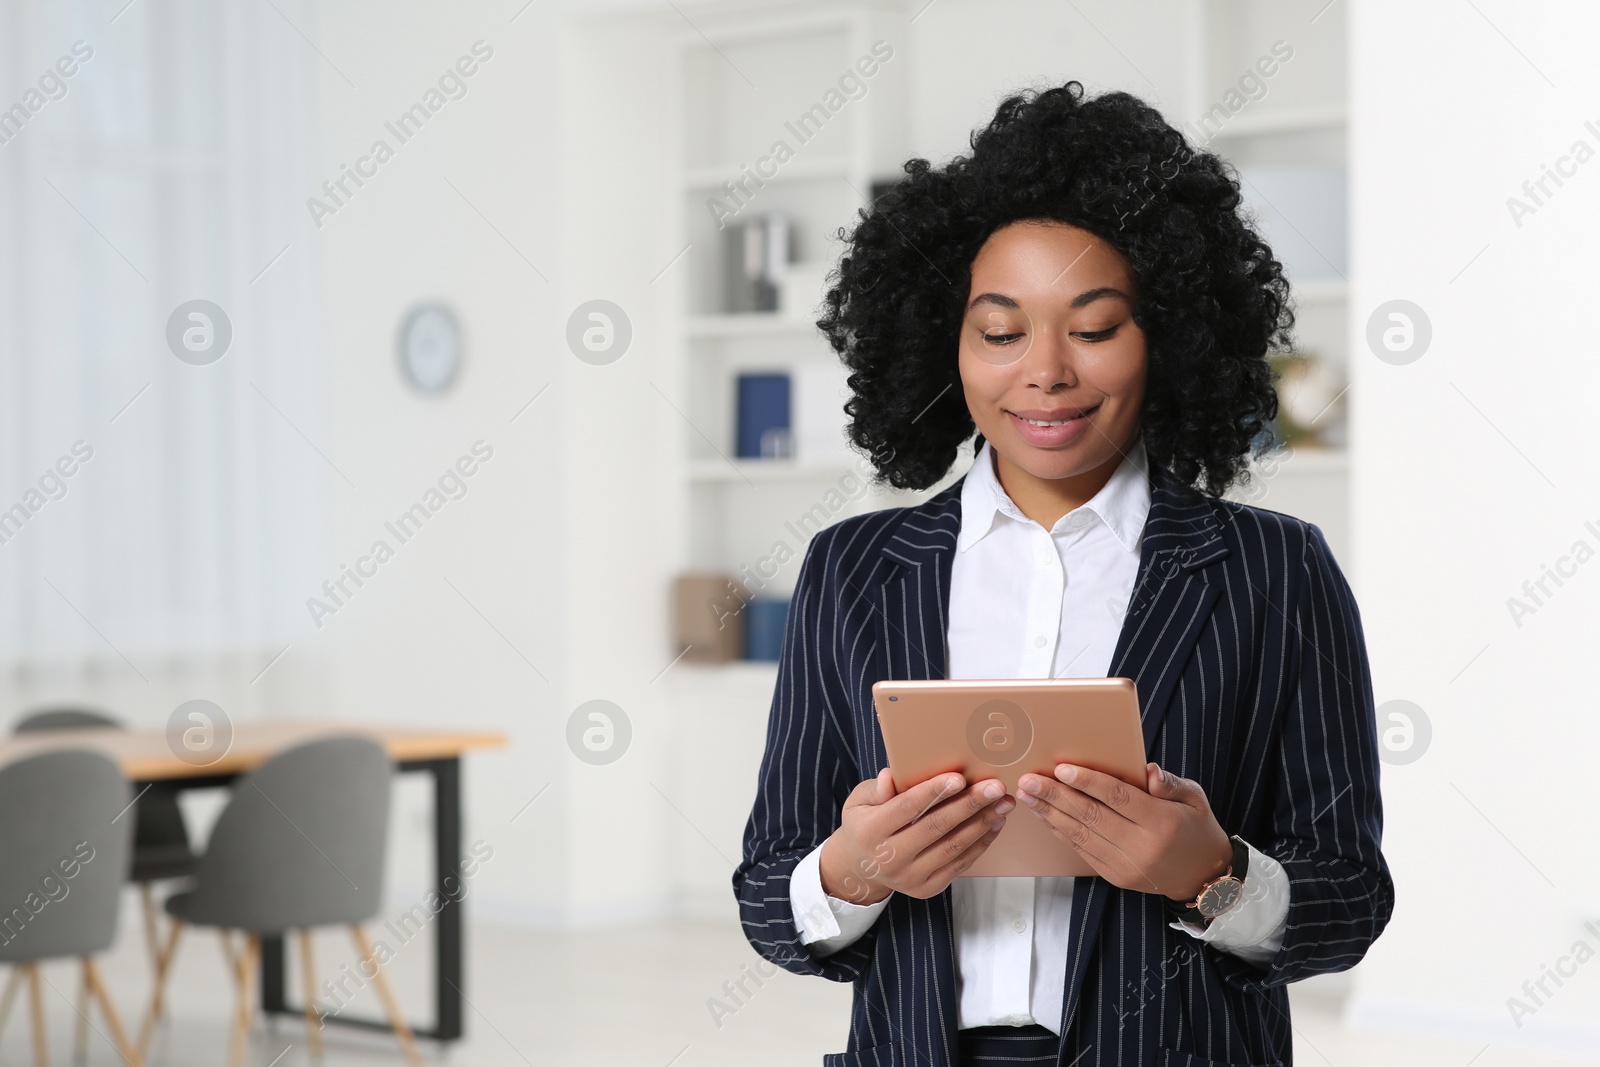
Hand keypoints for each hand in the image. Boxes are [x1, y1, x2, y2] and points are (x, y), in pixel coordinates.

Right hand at [819, 768, 1012, 904]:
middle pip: (936, 828)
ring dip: (982, 824)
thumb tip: (890, 776)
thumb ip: (876, 790)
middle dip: (969, 805)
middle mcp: (889, 859)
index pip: (906, 808)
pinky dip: (981, 843)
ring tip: (1003, 803)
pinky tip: (994, 824)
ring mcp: (910, 878)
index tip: (959, 777)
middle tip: (995, 787)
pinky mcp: (927, 889)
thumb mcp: (859, 802)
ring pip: (953, 847)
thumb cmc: (865, 824)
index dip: (933, 792)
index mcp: (870, 832)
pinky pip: (959, 864)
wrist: (861, 868)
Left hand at [1015, 761, 1230, 900]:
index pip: (1118, 798)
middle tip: (1030, 780)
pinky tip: (1046, 816)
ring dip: (1050, 814)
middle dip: (1056, 796)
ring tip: (1028, 795)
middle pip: (1091, 816)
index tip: (1061, 768)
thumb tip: (1146, 769)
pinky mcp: (1116, 876)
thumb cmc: (1197, 829)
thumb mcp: (1195, 799)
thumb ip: (1169, 783)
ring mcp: (1127, 865)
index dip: (1088, 782)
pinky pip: (1083, 850)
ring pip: (1081, 835)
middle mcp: (1142, 847)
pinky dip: (1061, 832)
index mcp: (1162, 823)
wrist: (1204, 878)